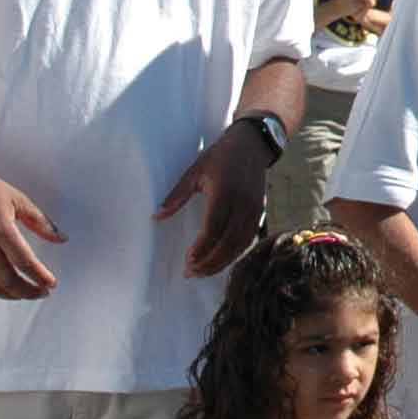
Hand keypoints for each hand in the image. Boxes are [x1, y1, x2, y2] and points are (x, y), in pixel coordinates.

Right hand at [0, 156, 65, 299]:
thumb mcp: (16, 198)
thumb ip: (39, 221)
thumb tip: (61, 238)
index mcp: (0, 229)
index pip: (24, 262)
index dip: (40, 277)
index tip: (52, 284)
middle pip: (8, 280)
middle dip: (28, 292)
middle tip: (43, 292)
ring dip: (11, 295)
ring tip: (27, 294)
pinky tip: (5, 288)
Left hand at [154, 122, 270, 277]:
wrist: (253, 145)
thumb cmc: (220, 156)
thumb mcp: (195, 171)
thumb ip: (177, 195)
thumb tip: (157, 216)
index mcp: (225, 193)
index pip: (213, 229)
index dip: (201, 248)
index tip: (187, 260)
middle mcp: (243, 204)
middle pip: (228, 242)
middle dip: (210, 262)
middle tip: (191, 273)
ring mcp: (254, 210)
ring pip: (240, 244)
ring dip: (222, 262)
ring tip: (203, 271)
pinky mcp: (260, 212)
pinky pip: (249, 239)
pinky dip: (235, 253)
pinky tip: (222, 260)